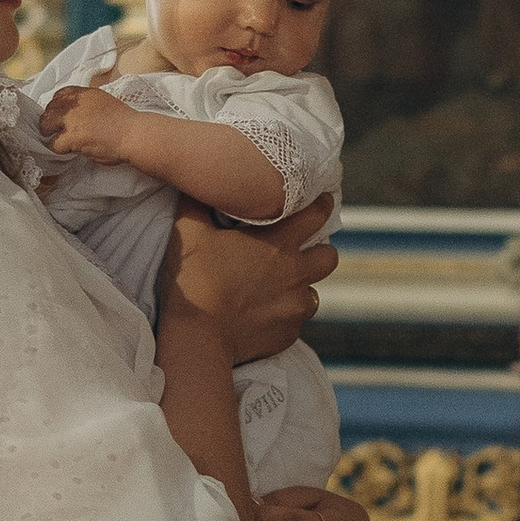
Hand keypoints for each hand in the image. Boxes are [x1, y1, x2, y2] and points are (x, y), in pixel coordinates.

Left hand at [40, 81, 135, 162]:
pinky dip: (58, 148)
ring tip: (58, 140)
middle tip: (54, 130)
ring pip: (46, 123)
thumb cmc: (125, 122)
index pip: (59, 94)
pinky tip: (68, 150)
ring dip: (49, 133)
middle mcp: (76, 103)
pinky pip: (54, 143)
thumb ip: (89, 104)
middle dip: (49, 120)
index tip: (59, 115)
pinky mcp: (73, 137)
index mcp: (85, 93)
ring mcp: (73, 119)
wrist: (134, 134)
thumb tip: (78, 113)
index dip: (56, 106)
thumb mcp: (105, 102)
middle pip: (50, 108)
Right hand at [163, 194, 335, 359]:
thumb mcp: (189, 232)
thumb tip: (194, 183)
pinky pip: (295, 322)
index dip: (322, 204)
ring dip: (302, 288)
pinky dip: (284, 317)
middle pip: (330, 257)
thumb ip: (196, 203)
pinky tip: (262, 316)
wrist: (197, 337)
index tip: (323, 200)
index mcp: (278, 244)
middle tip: (301, 252)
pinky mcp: (288, 334)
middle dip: (321, 251)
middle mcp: (295, 274)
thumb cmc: (194, 280)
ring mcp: (294, 307)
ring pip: (314, 293)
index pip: (316, 215)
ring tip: (279, 288)